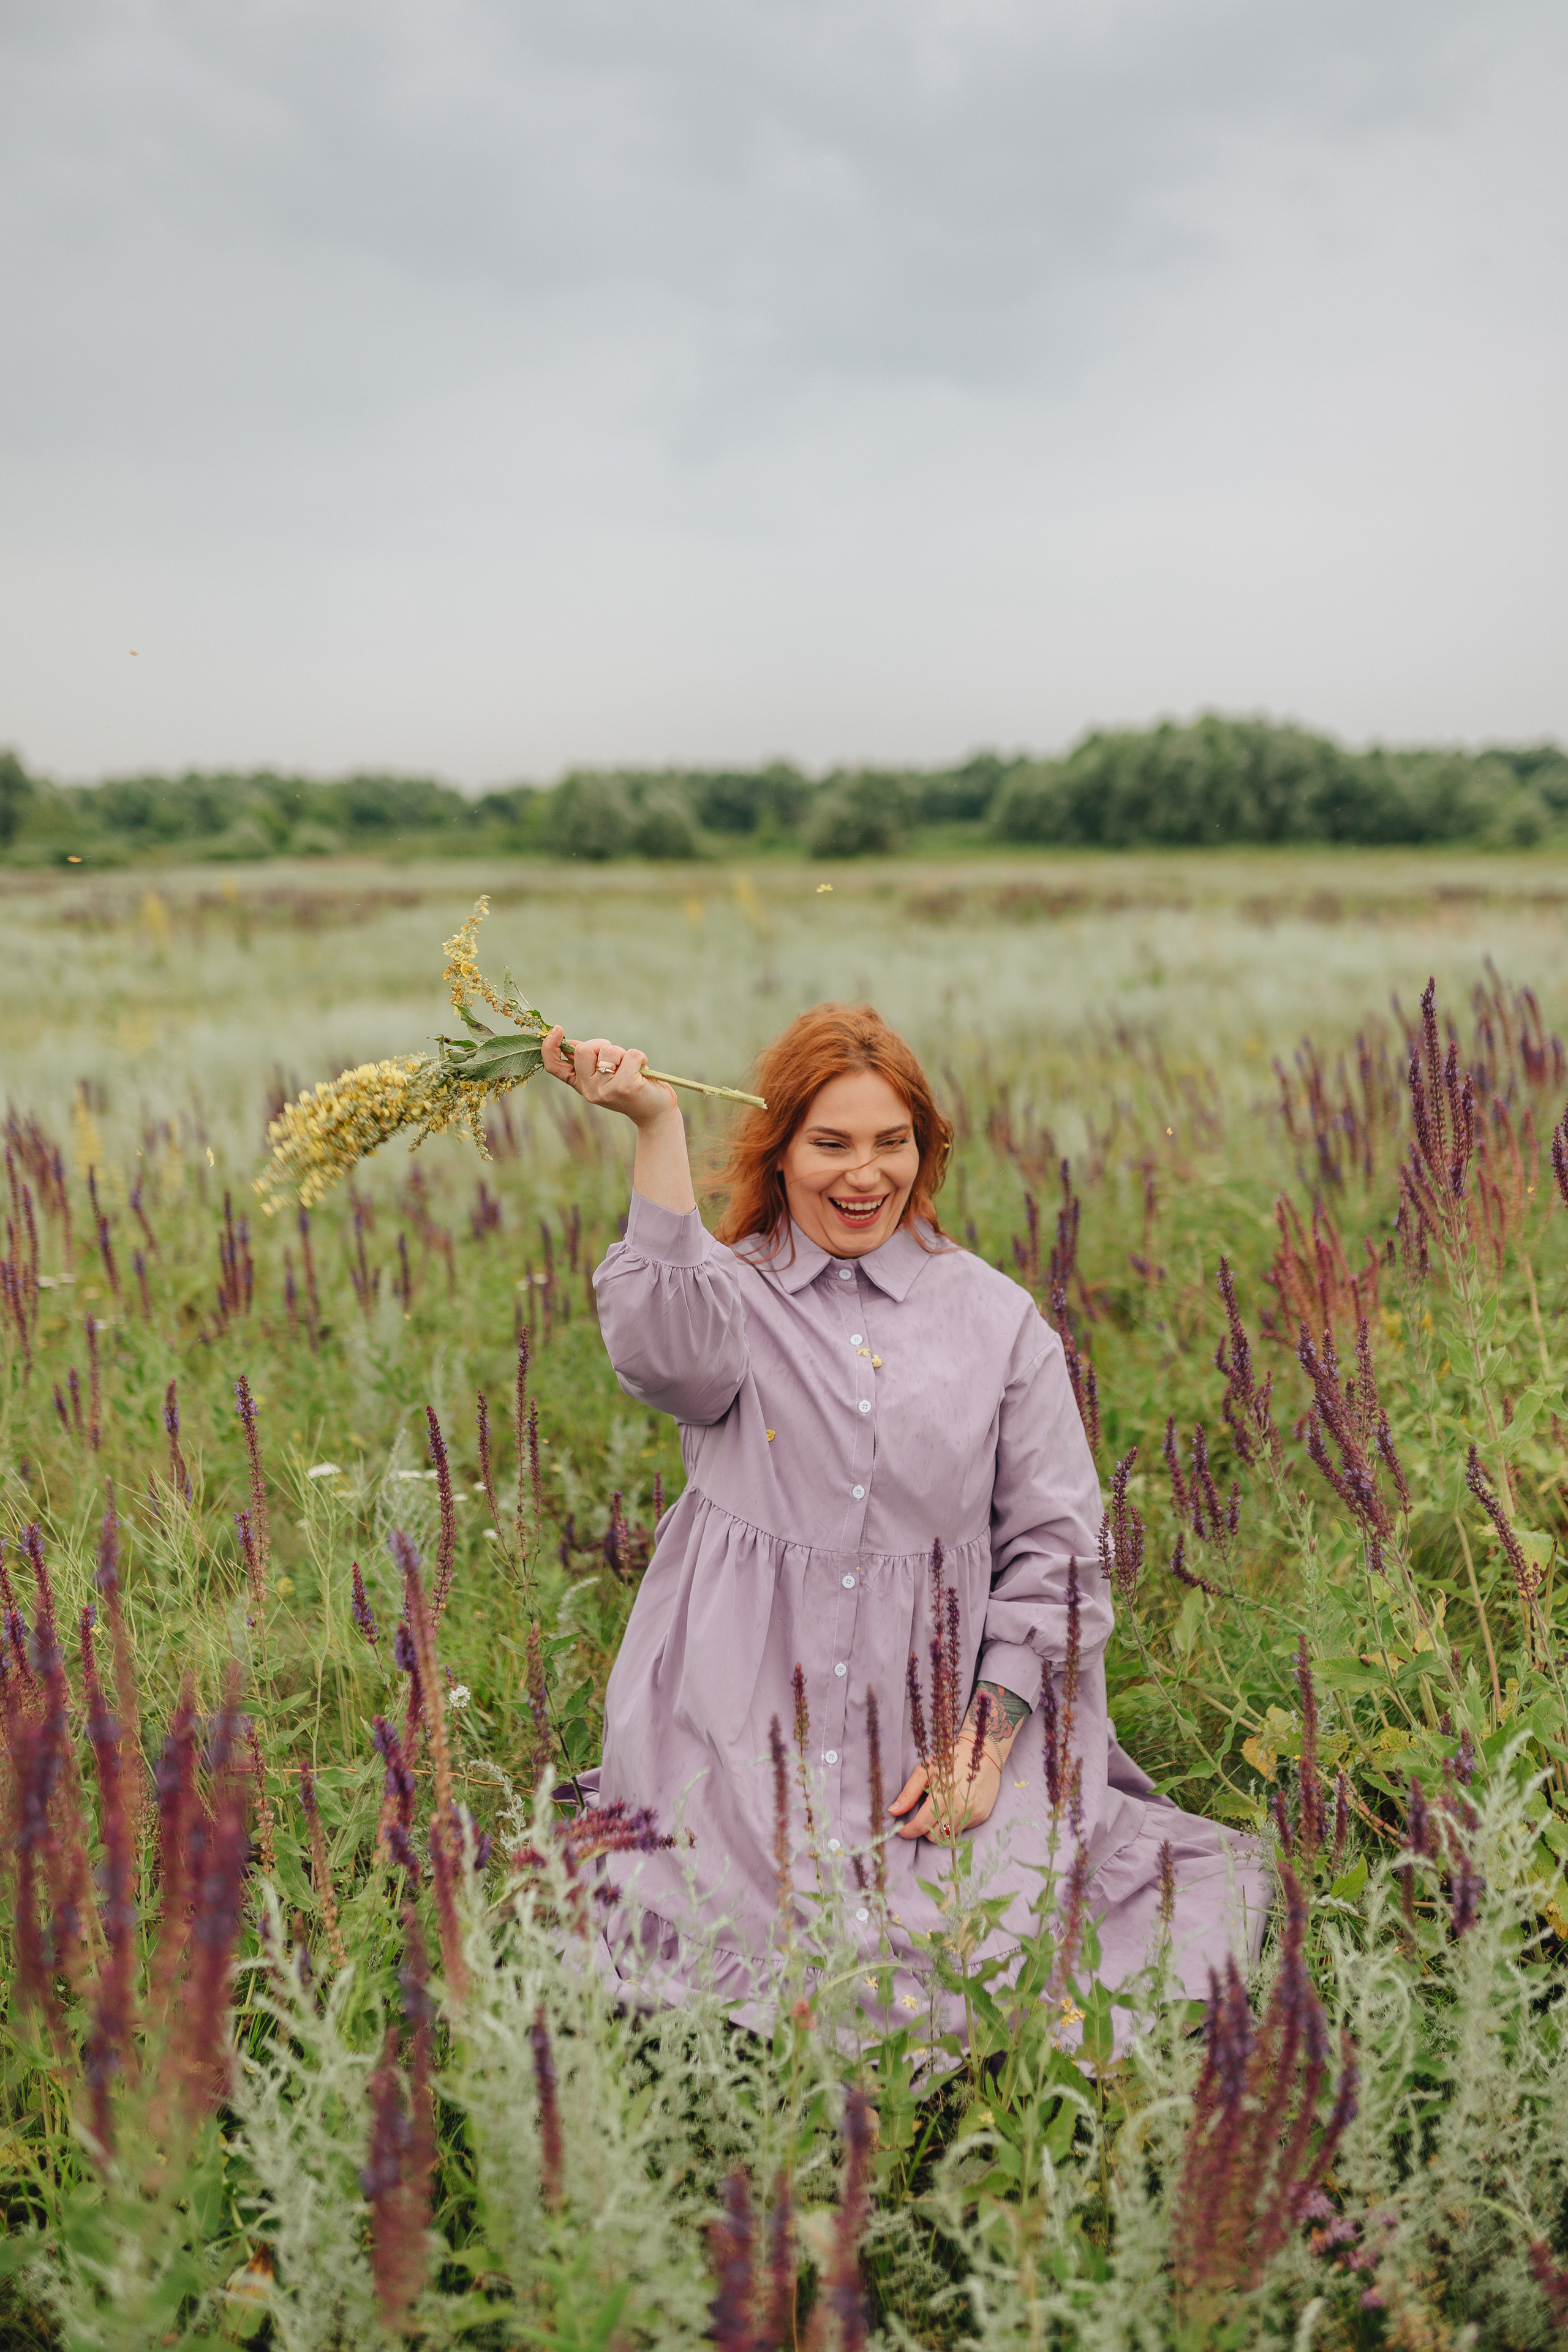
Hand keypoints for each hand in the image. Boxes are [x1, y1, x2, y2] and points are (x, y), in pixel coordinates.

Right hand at [541, 1028, 677, 1130]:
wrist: (654, 1114)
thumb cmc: (631, 1088)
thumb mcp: (605, 1076)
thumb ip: (589, 1062)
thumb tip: (571, 1042)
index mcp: (581, 1084)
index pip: (553, 1066)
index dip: (549, 1046)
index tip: (557, 1029)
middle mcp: (589, 1090)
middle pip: (584, 1049)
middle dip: (602, 1045)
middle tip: (616, 1058)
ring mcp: (606, 1090)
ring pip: (608, 1050)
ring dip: (623, 1053)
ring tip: (631, 1069)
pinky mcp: (625, 1087)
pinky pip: (631, 1055)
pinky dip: (640, 1057)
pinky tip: (643, 1072)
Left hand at [889, 1746, 1003, 1842]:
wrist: (985, 1753)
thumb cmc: (950, 1759)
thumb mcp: (925, 1770)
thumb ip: (909, 1793)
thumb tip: (893, 1811)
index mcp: (944, 1794)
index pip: (922, 1824)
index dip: (909, 1831)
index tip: (902, 1830)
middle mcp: (960, 1807)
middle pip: (935, 1836)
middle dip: (924, 1830)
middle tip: (922, 1817)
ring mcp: (973, 1813)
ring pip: (948, 1836)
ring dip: (939, 1828)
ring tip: (938, 1811)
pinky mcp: (981, 1816)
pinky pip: (962, 1829)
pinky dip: (953, 1823)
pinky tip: (953, 1808)